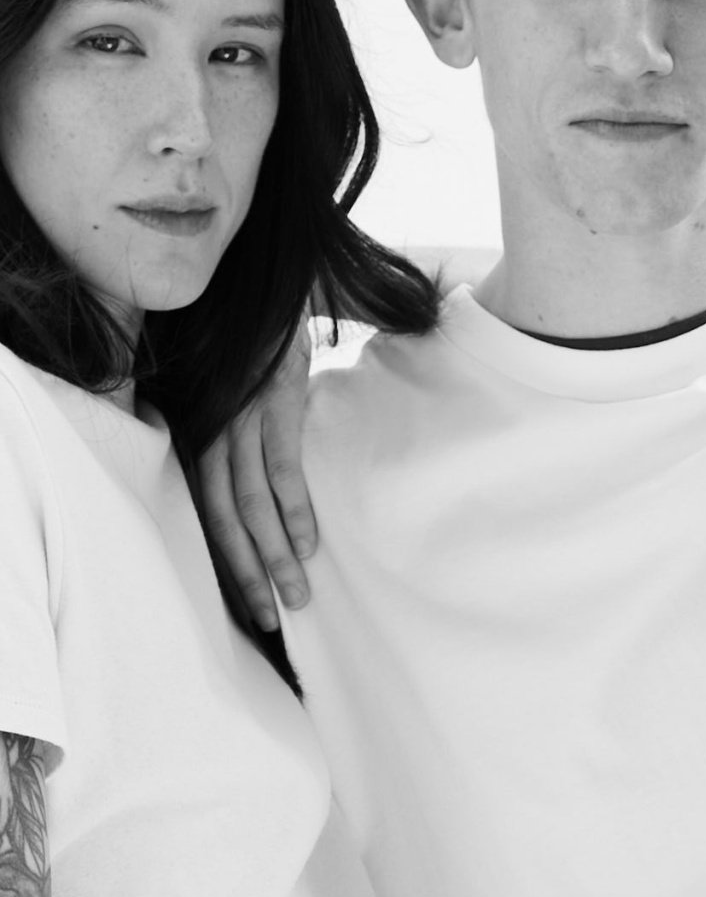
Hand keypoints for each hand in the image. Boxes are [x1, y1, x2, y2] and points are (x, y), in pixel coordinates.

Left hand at [193, 325, 315, 625]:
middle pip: (224, 518)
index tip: (253, 604)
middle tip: (273, 620)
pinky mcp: (271, 397)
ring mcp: (241, 415)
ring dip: (273, 554)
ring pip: (249, 501)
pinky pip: (279, 464)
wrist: (271, 275)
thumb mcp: (249, 388)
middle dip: (249, 574)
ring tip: (295, 597)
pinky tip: (307, 545)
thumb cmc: (264, 334)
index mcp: (207, 431)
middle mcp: (215, 430)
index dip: (230, 560)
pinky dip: (293, 508)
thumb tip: (279, 478)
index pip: (209, 510)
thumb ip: (258, 430)